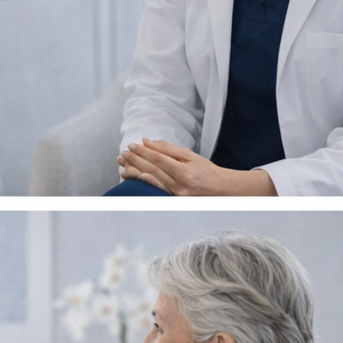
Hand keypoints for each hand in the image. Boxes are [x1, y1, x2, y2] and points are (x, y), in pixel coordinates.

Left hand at [116, 139, 275, 195]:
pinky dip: (141, 181)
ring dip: (133, 171)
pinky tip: (132, 176)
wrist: (219, 188)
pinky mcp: (171, 199)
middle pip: (151, 170)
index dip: (143, 151)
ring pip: (148, 181)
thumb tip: (149, 142)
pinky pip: (152, 189)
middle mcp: (178, 185)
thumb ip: (169, 149)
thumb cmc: (206, 170)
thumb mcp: (190, 155)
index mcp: (183, 172)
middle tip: (124, 153)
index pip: (158, 159)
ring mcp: (174, 194)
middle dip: (135, 160)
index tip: (133, 145)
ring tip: (123, 163)